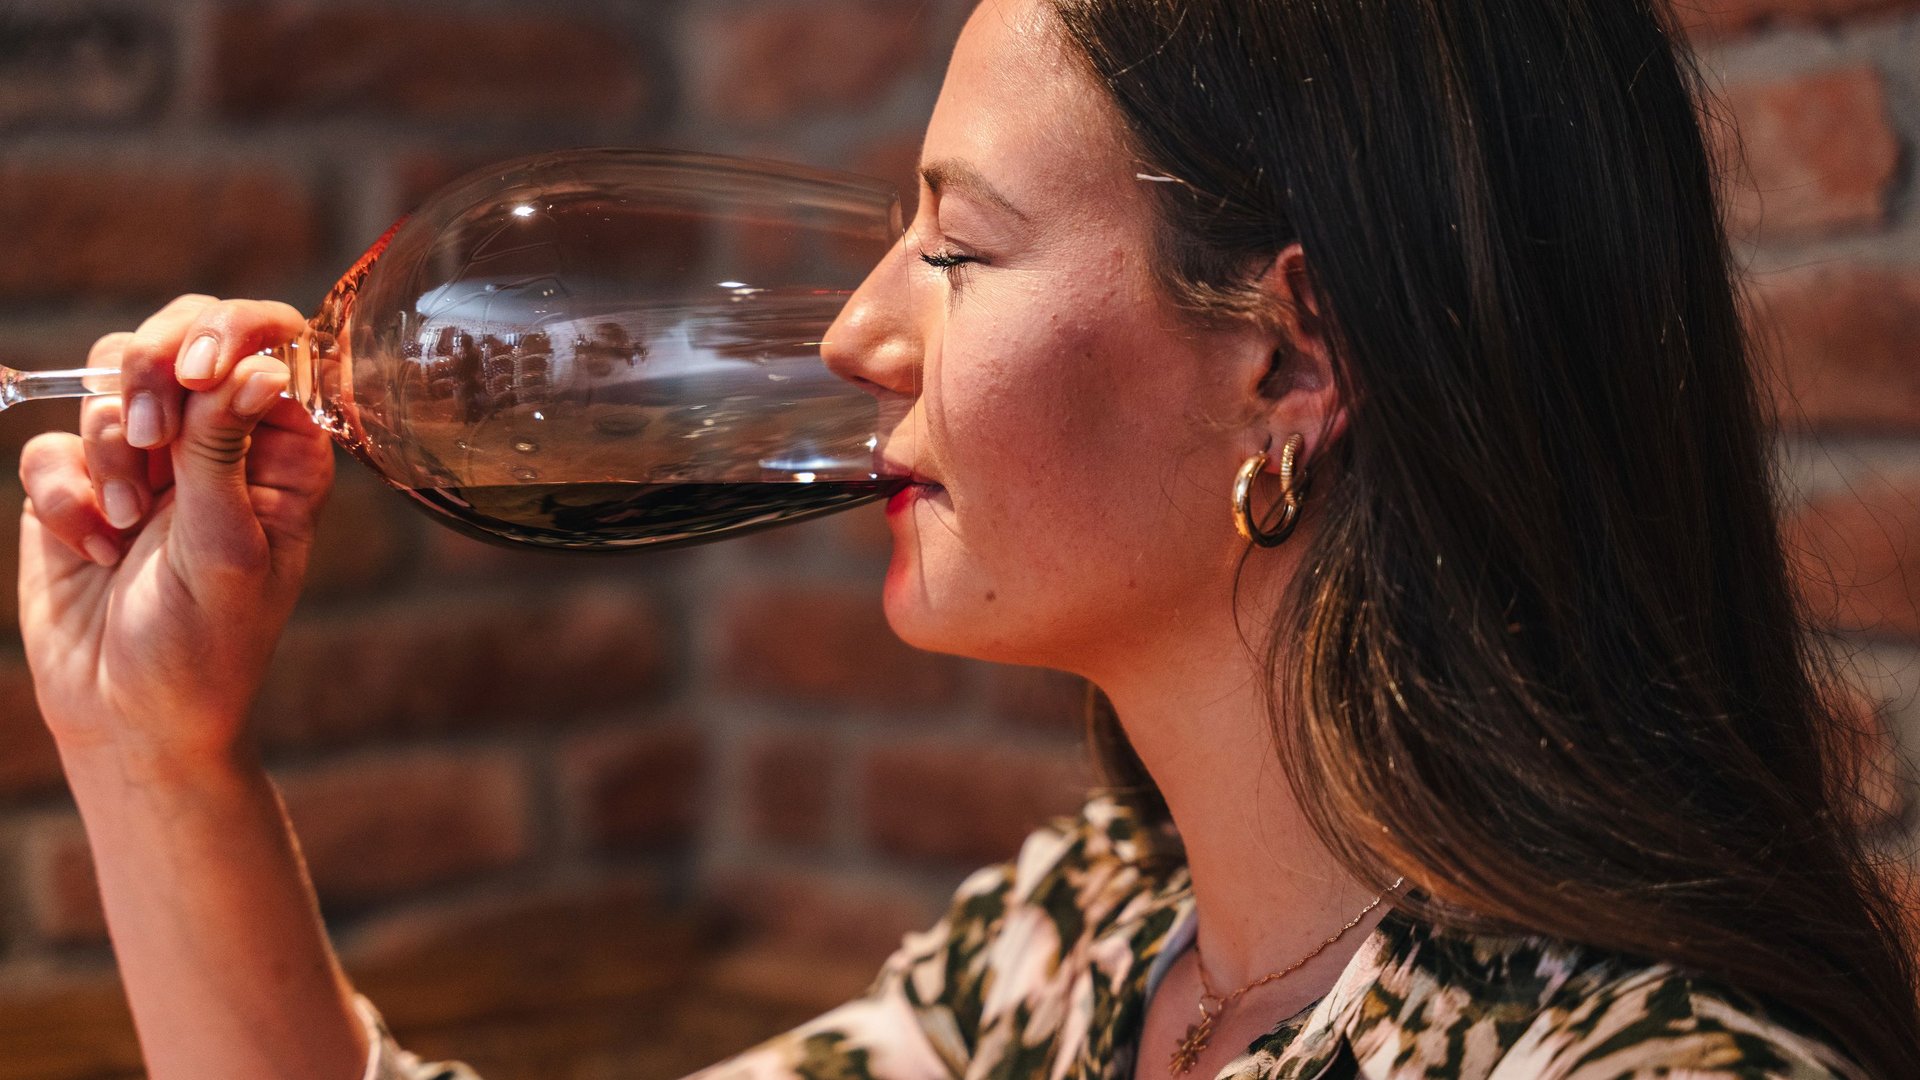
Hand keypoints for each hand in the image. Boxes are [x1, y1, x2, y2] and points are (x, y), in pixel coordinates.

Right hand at [16, 295, 334, 765]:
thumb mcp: (226, 547)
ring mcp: (149, 455)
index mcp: (284, 449)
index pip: (269, 342)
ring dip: (111, 450)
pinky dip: (66, 495)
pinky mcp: (81, 481)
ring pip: (109, 379)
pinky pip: (53, 443)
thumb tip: (261, 365)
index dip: (228, 335)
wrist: (129, 713)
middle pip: (180, 333)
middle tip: (151, 444)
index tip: (194, 375)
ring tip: (129, 525)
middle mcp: (220, 439)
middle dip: (150, 375)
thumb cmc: (204, 644)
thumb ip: (224, 451)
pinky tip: (96, 549)